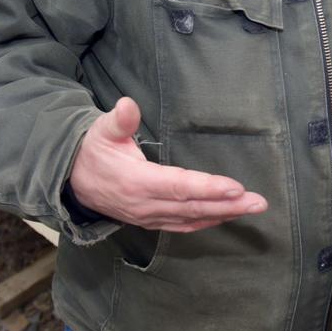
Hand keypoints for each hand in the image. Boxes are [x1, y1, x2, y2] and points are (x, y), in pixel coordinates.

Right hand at [67, 97, 267, 231]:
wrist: (72, 182)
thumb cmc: (93, 151)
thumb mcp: (102, 130)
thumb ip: (119, 120)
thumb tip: (128, 105)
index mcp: (136, 182)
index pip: (178, 187)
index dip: (208, 188)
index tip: (236, 187)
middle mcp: (145, 205)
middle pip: (192, 207)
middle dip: (228, 205)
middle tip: (259, 201)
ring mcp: (148, 217)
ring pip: (192, 218)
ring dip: (224, 215)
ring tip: (253, 208)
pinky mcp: (151, 222)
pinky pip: (184, 226)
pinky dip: (207, 222)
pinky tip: (226, 216)